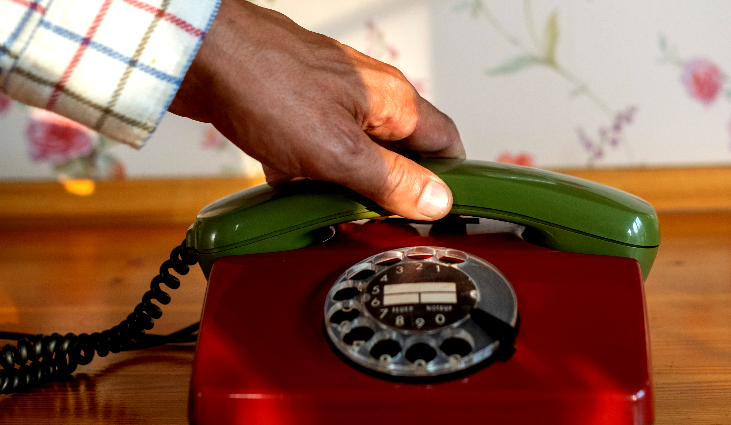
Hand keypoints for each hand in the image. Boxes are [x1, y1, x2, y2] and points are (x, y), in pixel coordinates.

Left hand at [168, 0, 464, 219]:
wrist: (199, 57)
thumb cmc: (265, 85)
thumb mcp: (338, 150)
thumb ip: (391, 180)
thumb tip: (437, 200)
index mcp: (393, 102)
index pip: (446, 144)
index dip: (450, 181)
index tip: (440, 215)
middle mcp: (369, 98)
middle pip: (400, 154)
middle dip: (391, 191)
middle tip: (377, 221)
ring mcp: (331, 103)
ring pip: (356, 155)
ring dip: (346, 185)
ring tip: (328, 209)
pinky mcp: (296, 111)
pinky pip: (318, 153)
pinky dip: (309, 176)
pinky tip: (292, 190)